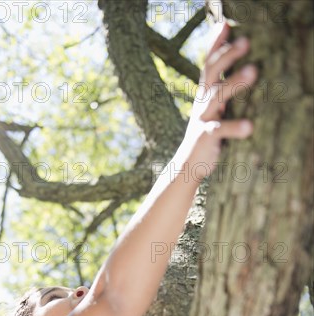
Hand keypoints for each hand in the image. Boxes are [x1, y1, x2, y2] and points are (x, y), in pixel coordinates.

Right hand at [180, 21, 257, 182]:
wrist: (187, 165)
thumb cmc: (207, 135)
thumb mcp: (213, 110)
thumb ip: (223, 92)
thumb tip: (245, 71)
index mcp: (205, 95)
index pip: (209, 65)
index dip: (216, 45)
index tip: (226, 25)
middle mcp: (203, 103)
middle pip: (212, 73)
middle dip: (227, 55)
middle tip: (246, 42)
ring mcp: (203, 119)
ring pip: (217, 96)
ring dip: (235, 82)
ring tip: (254, 71)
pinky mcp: (206, 138)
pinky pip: (220, 129)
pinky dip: (235, 127)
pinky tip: (249, 126)